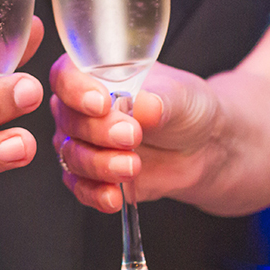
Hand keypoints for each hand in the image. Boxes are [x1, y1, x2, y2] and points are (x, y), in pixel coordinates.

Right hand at [48, 55, 217, 212]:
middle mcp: (80, 108)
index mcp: (94, 74)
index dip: (77, 90)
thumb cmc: (186, 108)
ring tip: (133, 165)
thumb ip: (159, 100)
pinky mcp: (90, 176)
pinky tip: (114, 195)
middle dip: (99, 131)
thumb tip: (143, 105)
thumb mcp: (180, 96)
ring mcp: (82, 143)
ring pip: (72, 155)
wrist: (202, 147)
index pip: (67, 76)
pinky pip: (79, 187)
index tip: (102, 104)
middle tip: (131, 136)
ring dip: (100, 164)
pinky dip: (94, 193)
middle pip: (68, 119)